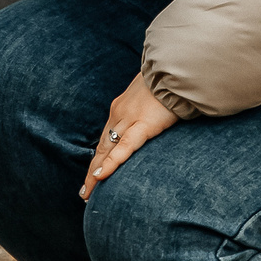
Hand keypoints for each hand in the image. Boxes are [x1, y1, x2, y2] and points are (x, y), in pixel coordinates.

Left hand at [80, 73, 178, 200]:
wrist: (176, 67)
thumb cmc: (168, 80)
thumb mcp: (152, 94)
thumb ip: (148, 108)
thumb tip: (154, 117)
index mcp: (121, 107)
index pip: (106, 138)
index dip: (99, 157)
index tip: (93, 173)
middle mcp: (119, 113)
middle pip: (102, 147)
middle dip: (92, 171)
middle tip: (84, 192)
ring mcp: (128, 118)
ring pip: (107, 150)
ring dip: (95, 173)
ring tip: (88, 193)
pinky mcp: (143, 124)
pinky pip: (124, 148)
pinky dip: (111, 162)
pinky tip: (100, 176)